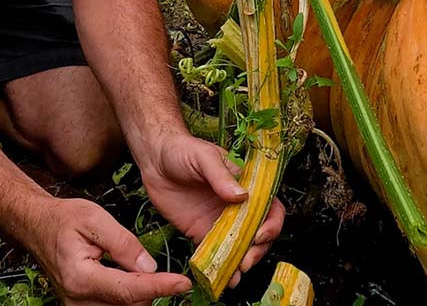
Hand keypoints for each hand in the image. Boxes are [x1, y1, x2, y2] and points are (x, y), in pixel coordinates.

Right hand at [25, 197, 191, 304]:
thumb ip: (123, 243)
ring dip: (140, 293)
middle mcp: (79, 299)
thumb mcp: (94, 218)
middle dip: (151, 289)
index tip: (182, 284)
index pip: (129, 289)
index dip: (159, 287)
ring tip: (138, 269)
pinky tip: (129, 278)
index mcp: (81, 277)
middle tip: (166, 273)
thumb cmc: (61, 220)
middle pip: (129, 303)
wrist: (37, 226)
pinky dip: (128, 294)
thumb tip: (149, 266)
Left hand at [138, 133, 285, 287]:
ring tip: (234, 274)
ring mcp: (220, 221)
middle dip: (257, 250)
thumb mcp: (204, 156)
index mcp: (246, 185)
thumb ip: (221, 176)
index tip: (259, 235)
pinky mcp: (201, 232)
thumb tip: (241, 196)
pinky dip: (220, 266)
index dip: (271, 224)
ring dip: (241, 262)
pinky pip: (215, 253)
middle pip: (259, 233)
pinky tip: (220, 276)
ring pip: (240, 247)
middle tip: (245, 261)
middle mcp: (237, 206)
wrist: (155, 159)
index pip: (270, 207)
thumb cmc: (183, 150)